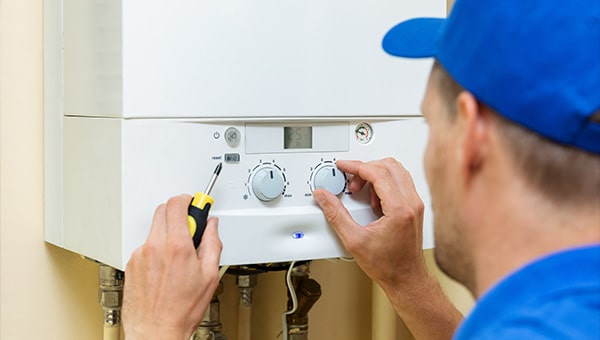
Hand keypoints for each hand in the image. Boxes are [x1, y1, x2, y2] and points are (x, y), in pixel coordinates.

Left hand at [123, 194, 222, 339]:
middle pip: (163, 210)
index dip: (188, 200)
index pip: (177, 204)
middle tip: (190, 227)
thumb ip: (212, 243)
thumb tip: (212, 227)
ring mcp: (140, 254)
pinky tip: (165, 267)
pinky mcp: (132, 264)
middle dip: (178, 213)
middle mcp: (155, 246)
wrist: (156, 331)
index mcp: (177, 247)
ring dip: (167, 233)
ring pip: (154, 229)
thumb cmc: (181, 310)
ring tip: (178, 255)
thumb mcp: (209, 276)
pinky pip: (146, 245)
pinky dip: (157, 249)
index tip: (195, 203)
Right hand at [313, 158, 427, 290]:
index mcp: (399, 209)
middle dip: (365, 169)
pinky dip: (384, 183)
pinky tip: (372, 200)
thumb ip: (335, 215)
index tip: (343, 166)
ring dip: (375, 175)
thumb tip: (324, 196)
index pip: (377, 173)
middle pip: (389, 166)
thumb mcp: (354, 240)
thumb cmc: (388, 265)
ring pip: (396, 171)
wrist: (406, 279)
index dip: (356, 166)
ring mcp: (415, 204)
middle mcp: (411, 203)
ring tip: (361, 192)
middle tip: (350, 182)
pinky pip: (400, 182)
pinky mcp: (415, 208)